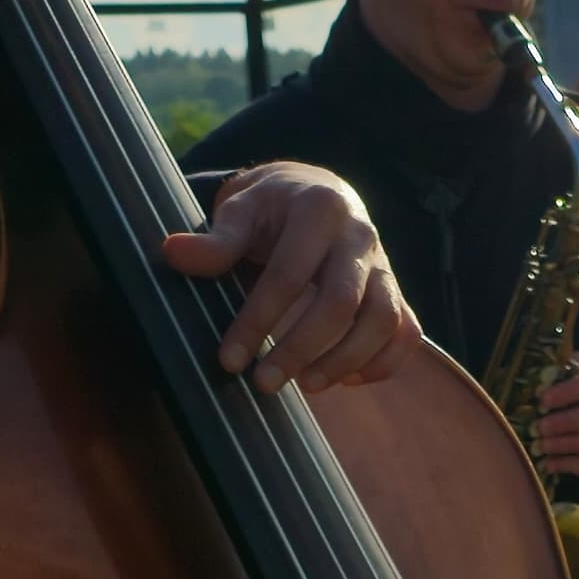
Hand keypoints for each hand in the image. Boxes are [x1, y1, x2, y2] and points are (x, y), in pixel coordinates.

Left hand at [161, 168, 416, 389]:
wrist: (314, 192)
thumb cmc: (269, 209)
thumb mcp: (239, 212)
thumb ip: (214, 241)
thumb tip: (172, 252)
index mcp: (319, 210)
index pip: (289, 276)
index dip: (257, 322)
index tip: (228, 359)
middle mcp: (360, 235)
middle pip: (341, 304)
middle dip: (301, 349)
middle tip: (264, 383)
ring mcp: (384, 265)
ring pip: (383, 320)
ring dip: (346, 360)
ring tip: (306, 385)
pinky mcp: (395, 290)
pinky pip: (406, 331)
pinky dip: (383, 362)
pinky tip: (346, 380)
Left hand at [534, 351, 578, 472]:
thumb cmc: (562, 379)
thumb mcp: (556, 366)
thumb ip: (545, 371)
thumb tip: (526, 384)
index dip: (568, 392)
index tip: (542, 399)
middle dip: (566, 423)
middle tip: (538, 427)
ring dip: (567, 445)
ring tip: (540, 445)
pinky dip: (570, 466)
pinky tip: (547, 463)